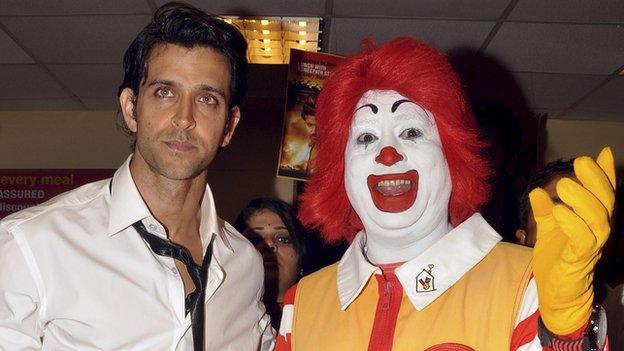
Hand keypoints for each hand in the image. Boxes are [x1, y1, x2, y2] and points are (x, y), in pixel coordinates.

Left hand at [530, 147, 615, 334]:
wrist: (556, 292)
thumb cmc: (557, 258)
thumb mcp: (548, 228)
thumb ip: (545, 209)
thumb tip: (539, 189)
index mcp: (592, 219)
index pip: (604, 194)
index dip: (606, 174)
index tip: (603, 153)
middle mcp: (598, 230)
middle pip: (606, 201)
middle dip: (596, 179)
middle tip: (581, 161)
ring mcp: (592, 244)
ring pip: (599, 217)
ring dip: (582, 198)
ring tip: (564, 184)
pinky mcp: (580, 258)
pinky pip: (583, 239)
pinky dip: (572, 223)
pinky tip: (559, 211)